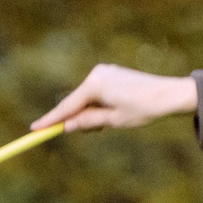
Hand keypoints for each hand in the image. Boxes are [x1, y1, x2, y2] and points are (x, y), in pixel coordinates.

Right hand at [34, 66, 198, 133]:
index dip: (51, 120)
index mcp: (95, 85)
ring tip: (113, 121)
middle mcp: (96, 74)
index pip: (68, 106)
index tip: (34, 129)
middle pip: (76, 102)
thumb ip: (88, 122)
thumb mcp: (114, 121)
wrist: (168, 94)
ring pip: (87, 99)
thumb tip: (67, 126)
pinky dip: (98, 105)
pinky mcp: (110, 73)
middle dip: (79, 119)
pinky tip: (115, 111)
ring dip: (91, 113)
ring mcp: (103, 71)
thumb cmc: (143, 108)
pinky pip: (96, 93)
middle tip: (95, 131)